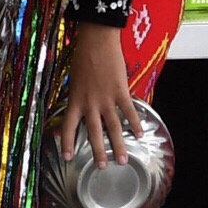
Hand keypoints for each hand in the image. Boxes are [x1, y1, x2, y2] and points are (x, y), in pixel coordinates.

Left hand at [60, 18, 140, 157]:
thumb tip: (83, 108)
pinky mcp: (120, 92)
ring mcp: (106, 99)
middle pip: (94, 133)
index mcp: (75, 100)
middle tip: (102, 167)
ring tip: (123, 160)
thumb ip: (79, 96)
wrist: (96, 41)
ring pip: (113, 128)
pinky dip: (135, 124)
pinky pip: (129, 112)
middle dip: (98, 152)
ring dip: (119, 146)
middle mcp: (89, 103)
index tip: (67, 158)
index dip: (67, 143)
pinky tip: (140, 135)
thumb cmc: (83, 57)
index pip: (69, 126)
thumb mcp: (75, 80)